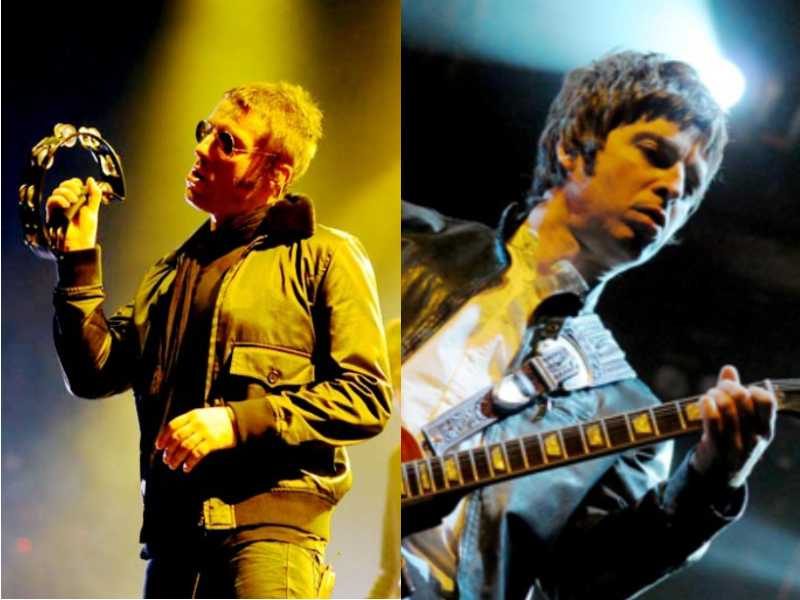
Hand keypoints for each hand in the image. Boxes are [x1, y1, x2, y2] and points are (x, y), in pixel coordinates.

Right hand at [45, 177, 101, 250]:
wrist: (80, 243)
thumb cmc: (86, 230)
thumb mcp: (93, 210)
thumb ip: (94, 194)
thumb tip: (90, 179)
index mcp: (78, 200)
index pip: (73, 184)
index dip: (76, 183)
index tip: (82, 189)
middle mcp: (67, 202)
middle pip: (64, 185)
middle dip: (71, 186)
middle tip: (77, 195)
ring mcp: (59, 208)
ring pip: (57, 191)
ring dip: (66, 193)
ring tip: (72, 202)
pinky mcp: (53, 214)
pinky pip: (50, 201)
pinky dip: (58, 199)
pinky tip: (65, 205)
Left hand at [155, 407, 237, 472]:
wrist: (237, 420)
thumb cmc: (217, 419)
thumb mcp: (201, 415)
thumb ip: (187, 422)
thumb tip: (171, 438)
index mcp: (192, 415)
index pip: (172, 426)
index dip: (163, 437)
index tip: (159, 447)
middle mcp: (197, 423)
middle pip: (177, 438)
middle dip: (169, 451)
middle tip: (166, 459)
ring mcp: (205, 432)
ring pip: (184, 447)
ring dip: (176, 458)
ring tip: (173, 465)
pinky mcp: (212, 442)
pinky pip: (197, 454)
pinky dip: (190, 462)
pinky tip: (186, 468)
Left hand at [691, 365, 776, 487]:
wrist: (718, 477)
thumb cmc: (730, 440)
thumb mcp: (740, 421)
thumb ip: (734, 394)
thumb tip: (728, 369)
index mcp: (765, 429)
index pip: (767, 401)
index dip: (750, 388)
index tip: (740, 390)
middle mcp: (755, 438)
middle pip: (742, 399)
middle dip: (727, 387)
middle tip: (717, 390)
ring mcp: (737, 445)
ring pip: (726, 407)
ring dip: (714, 395)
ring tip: (708, 397)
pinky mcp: (717, 449)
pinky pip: (712, 420)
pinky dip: (706, 405)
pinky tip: (703, 402)